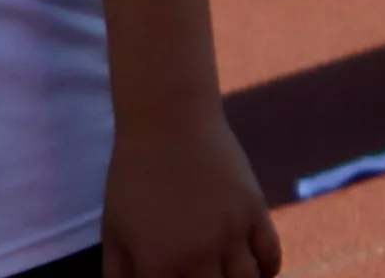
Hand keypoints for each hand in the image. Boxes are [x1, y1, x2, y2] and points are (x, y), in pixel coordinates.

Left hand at [101, 103, 282, 277]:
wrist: (170, 123)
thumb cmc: (132, 177)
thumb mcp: (115, 233)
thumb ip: (121, 276)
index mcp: (158, 266)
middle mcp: (200, 256)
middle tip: (200, 276)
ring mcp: (232, 233)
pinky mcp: (255, 210)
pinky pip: (270, 254)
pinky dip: (267, 270)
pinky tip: (256, 274)